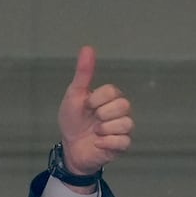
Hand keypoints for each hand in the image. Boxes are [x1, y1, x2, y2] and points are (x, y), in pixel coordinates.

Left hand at [57, 46, 131, 176]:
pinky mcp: (122, 145)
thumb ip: (83, 74)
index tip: (86, 106)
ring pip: (125, 123)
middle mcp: (120, 111)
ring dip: (104, 129)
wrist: (70, 148)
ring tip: (95, 132)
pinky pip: (123, 141)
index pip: (113, 91)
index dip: (96, 99)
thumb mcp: (74, 96)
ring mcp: (123, 129)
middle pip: (123, 105)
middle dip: (102, 114)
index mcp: (111, 98)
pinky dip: (106, 143)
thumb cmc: (73, 121)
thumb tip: (87, 48)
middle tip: (92, 120)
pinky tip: (97, 143)